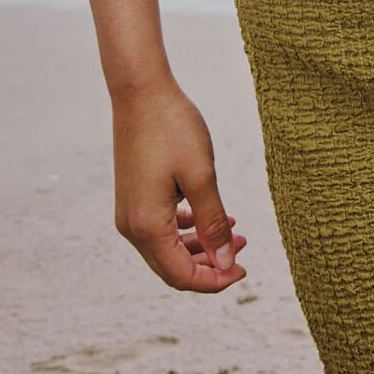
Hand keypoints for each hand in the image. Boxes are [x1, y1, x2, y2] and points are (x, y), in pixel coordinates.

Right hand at [112, 79, 247, 291]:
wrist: (141, 92)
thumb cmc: (173, 129)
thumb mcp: (202, 176)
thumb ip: (213, 224)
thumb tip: (226, 265)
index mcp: (147, 226)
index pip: (182, 276)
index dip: (215, 281)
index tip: (244, 270)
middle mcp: (131, 227)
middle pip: (172, 267)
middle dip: (210, 265)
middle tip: (243, 249)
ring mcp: (129, 212)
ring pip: (167, 248)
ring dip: (200, 246)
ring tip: (234, 231)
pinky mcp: (133, 197)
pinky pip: (160, 228)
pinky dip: (186, 228)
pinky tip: (208, 215)